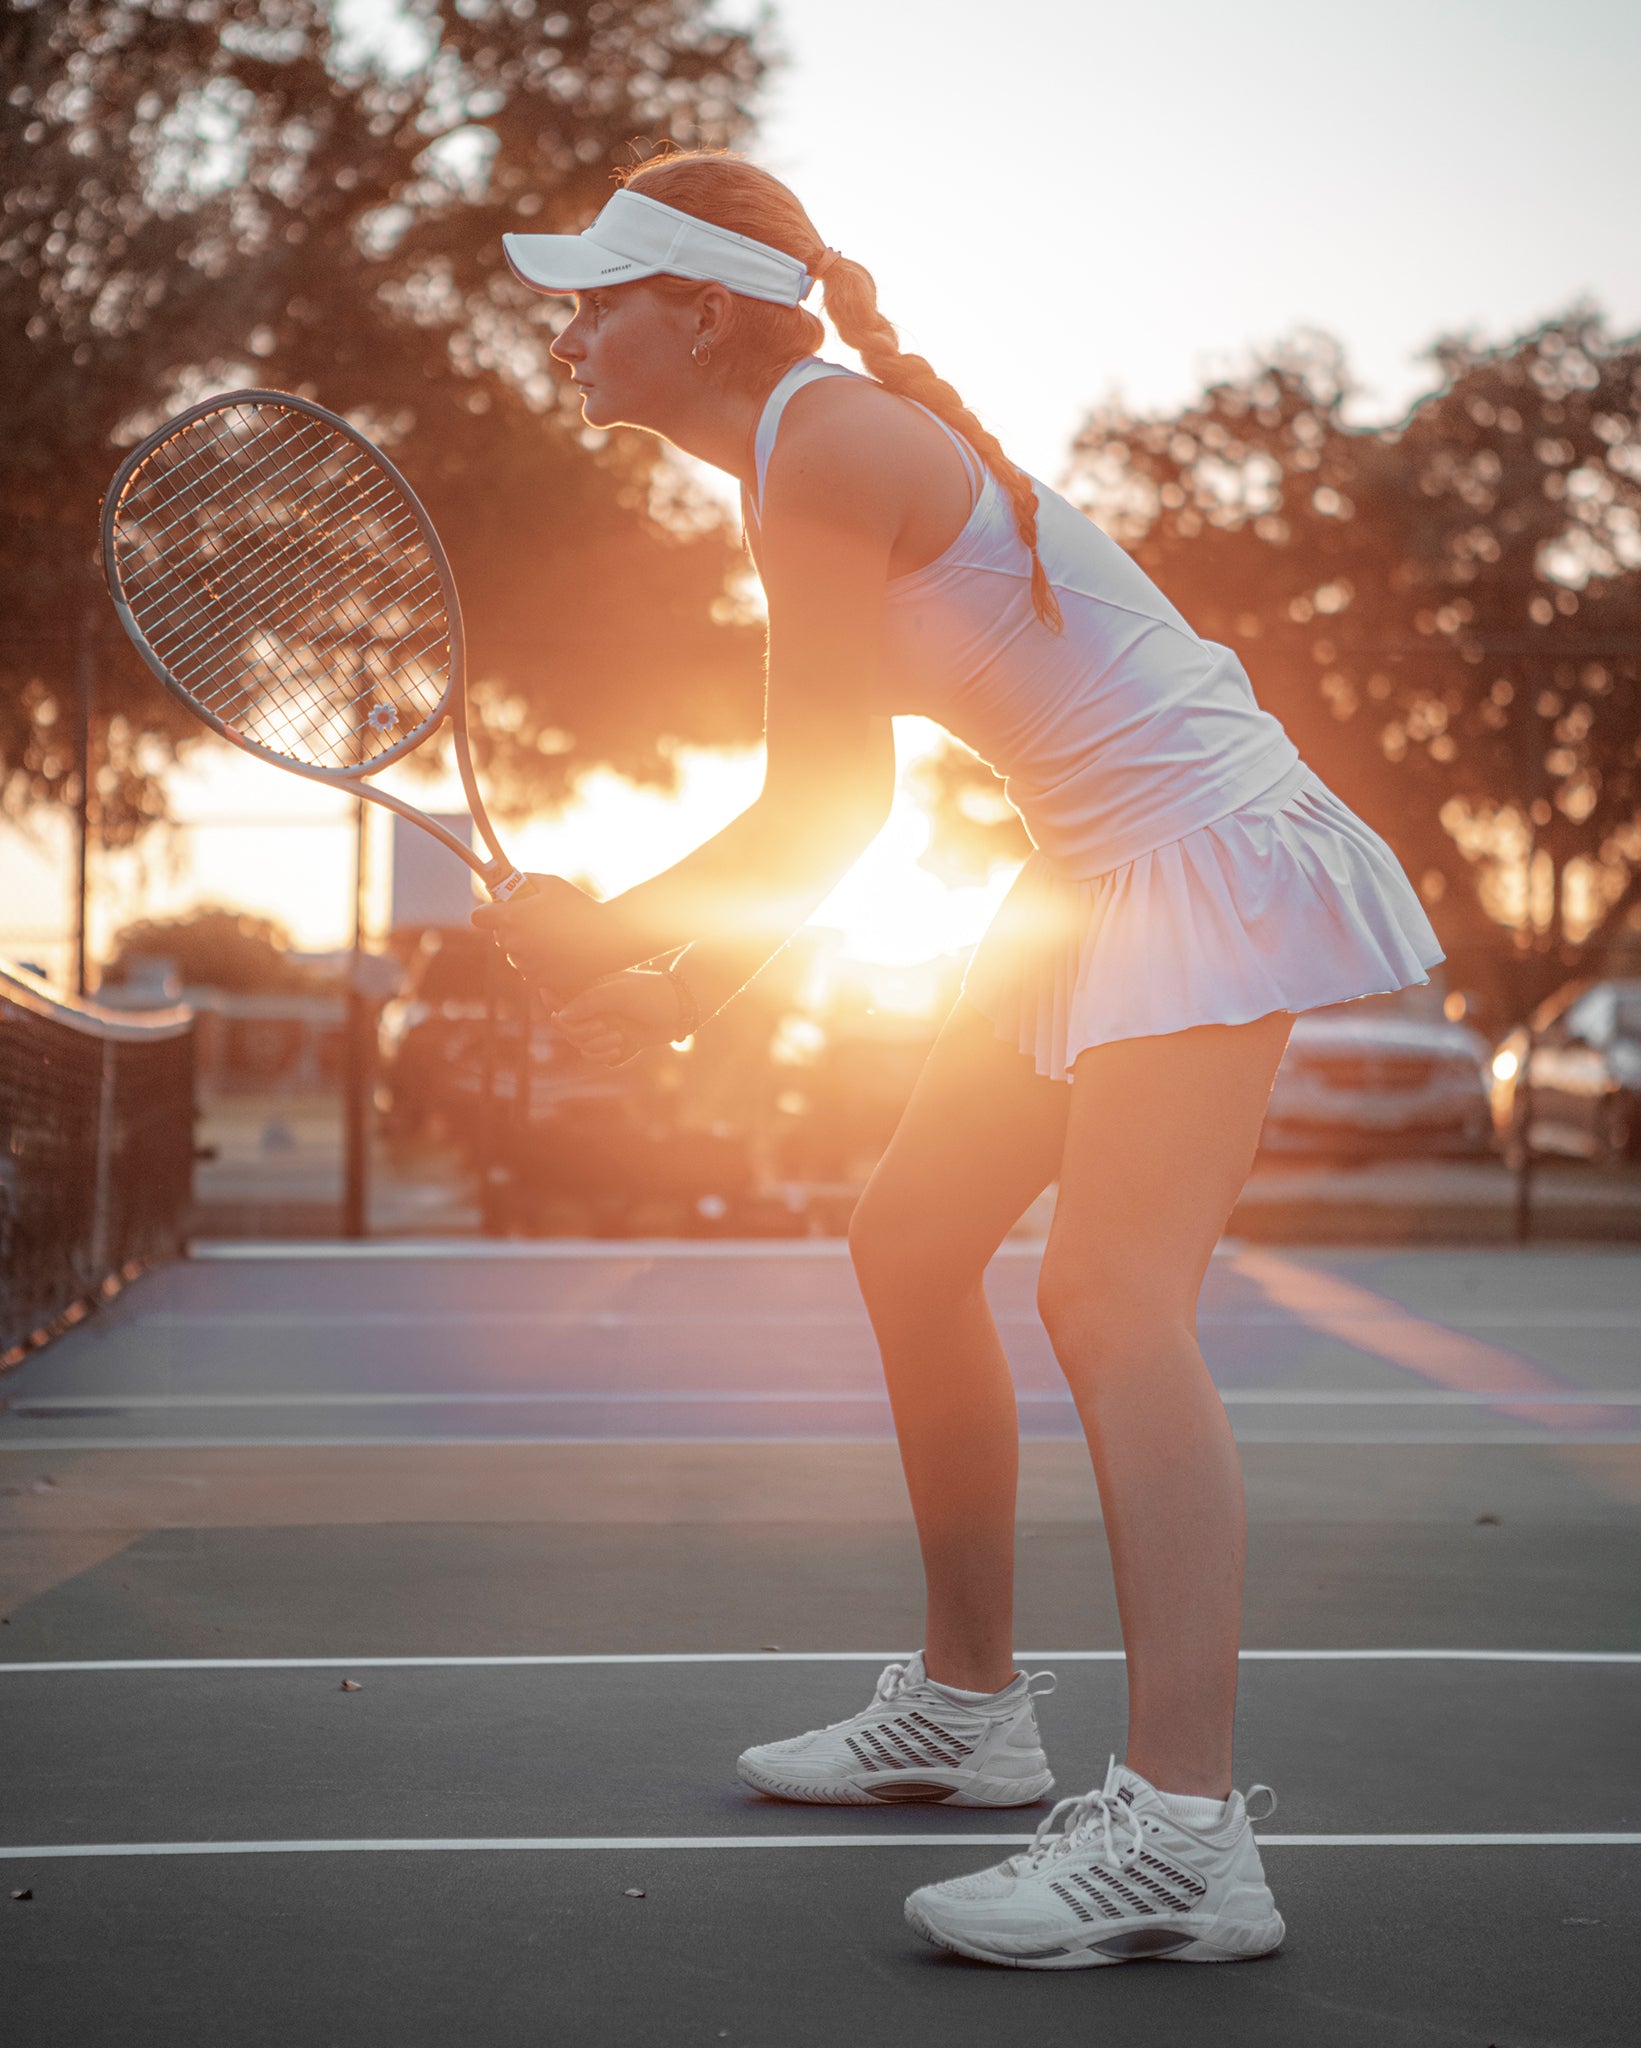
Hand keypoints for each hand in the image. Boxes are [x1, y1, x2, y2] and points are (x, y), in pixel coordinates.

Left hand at [471, 874, 631, 994]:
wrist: (608, 940)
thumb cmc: (580, 908)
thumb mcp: (552, 884)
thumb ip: (525, 880)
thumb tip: (510, 882)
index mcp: (512, 918)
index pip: (479, 917)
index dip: (488, 912)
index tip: (500, 909)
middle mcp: (514, 943)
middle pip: (499, 935)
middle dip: (512, 927)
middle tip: (537, 919)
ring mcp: (526, 964)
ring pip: (514, 954)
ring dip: (525, 946)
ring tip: (552, 936)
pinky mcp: (539, 980)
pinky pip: (529, 969)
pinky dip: (538, 961)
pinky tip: (558, 950)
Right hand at [549, 969, 685, 1065]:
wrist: (681, 1009)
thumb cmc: (650, 993)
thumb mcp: (618, 992)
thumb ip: (587, 1002)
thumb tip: (558, 1016)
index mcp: (589, 989)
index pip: (556, 1001)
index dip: (558, 1012)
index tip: (571, 1017)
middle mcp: (592, 1008)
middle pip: (567, 1029)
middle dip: (583, 1033)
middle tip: (605, 1028)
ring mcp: (602, 1025)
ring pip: (580, 1045)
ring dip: (596, 1047)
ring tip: (619, 1039)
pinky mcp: (613, 1041)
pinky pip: (595, 1055)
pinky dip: (603, 1056)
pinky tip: (621, 1049)